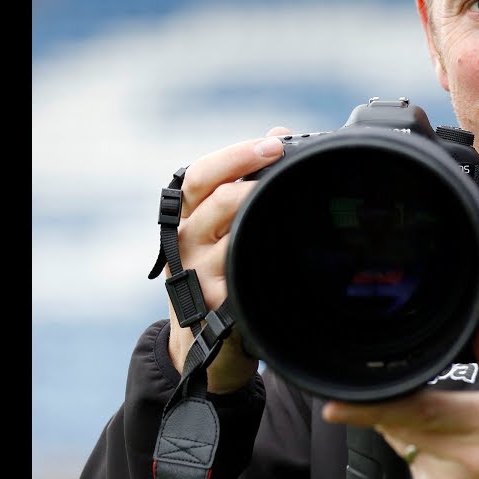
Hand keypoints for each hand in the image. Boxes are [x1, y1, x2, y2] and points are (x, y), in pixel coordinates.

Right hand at [165, 126, 291, 392]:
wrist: (202, 343)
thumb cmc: (223, 269)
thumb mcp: (226, 224)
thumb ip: (247, 180)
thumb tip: (279, 135)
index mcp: (189, 215)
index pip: (201, 176)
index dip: (235, 156)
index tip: (274, 144)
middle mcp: (186, 241)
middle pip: (213, 199)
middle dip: (251, 176)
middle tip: (286, 162)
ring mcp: (197, 273)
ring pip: (229, 235)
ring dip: (260, 215)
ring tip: (291, 201)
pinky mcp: (216, 303)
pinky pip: (243, 273)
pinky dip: (265, 258)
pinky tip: (288, 249)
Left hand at [322, 287, 478, 478]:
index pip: (416, 412)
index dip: (370, 409)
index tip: (335, 406)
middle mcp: (461, 458)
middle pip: (398, 425)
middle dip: (391, 407)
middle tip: (416, 402)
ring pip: (403, 445)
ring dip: (415, 433)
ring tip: (460, 440)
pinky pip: (412, 468)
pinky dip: (423, 457)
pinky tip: (457, 462)